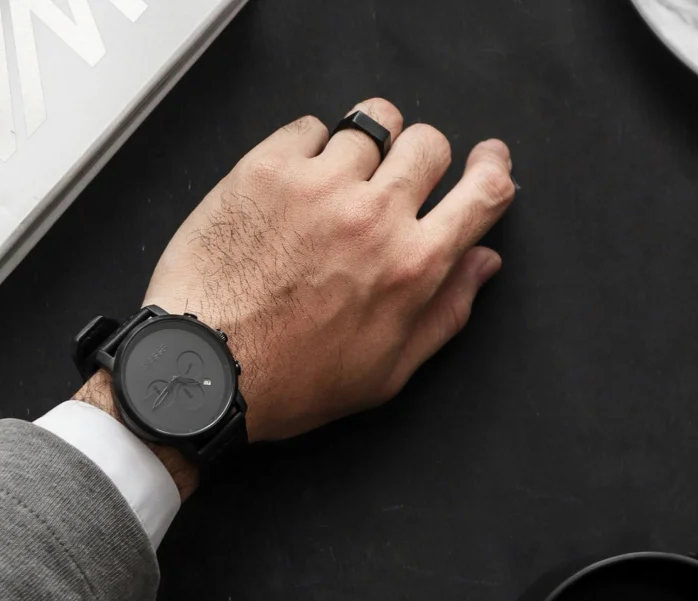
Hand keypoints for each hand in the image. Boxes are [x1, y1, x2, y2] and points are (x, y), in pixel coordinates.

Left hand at [140, 96, 515, 442]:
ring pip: (371, 123)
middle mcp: (374, 217)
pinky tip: (294, 186)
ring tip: (339, 183)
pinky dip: (309, 147)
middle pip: (428, 143)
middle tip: (395, 185)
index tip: (487, 160)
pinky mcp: (267, 169)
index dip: (493, 169)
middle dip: (421, 160)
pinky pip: (309, 126)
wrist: (204, 370)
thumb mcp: (387, 371)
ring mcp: (319, 186)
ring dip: (365, 148)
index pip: (483, 192)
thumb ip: (446, 312)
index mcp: (413, 267)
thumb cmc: (291, 381)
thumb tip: (482, 262)